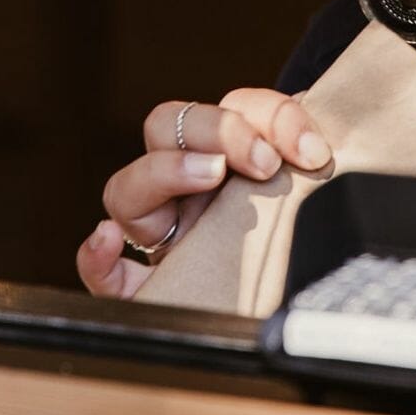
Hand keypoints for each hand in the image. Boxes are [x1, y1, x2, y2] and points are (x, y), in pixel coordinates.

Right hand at [75, 88, 332, 298]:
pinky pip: (101, 271)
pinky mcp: (144, 290)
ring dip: (164, 171)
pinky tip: (107, 241)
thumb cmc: (298, 240)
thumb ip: (306, 164)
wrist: (289, 308)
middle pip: (164, 125)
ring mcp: (158, 235)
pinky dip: (96, 255)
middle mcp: (184, 188)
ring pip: (126, 188)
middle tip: (265, 162)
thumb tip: (318, 152)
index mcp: (226, 156)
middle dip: (217, 130)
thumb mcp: (308, 196)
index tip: (311, 150)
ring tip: (211, 174)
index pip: (230, 106)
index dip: (270, 116)